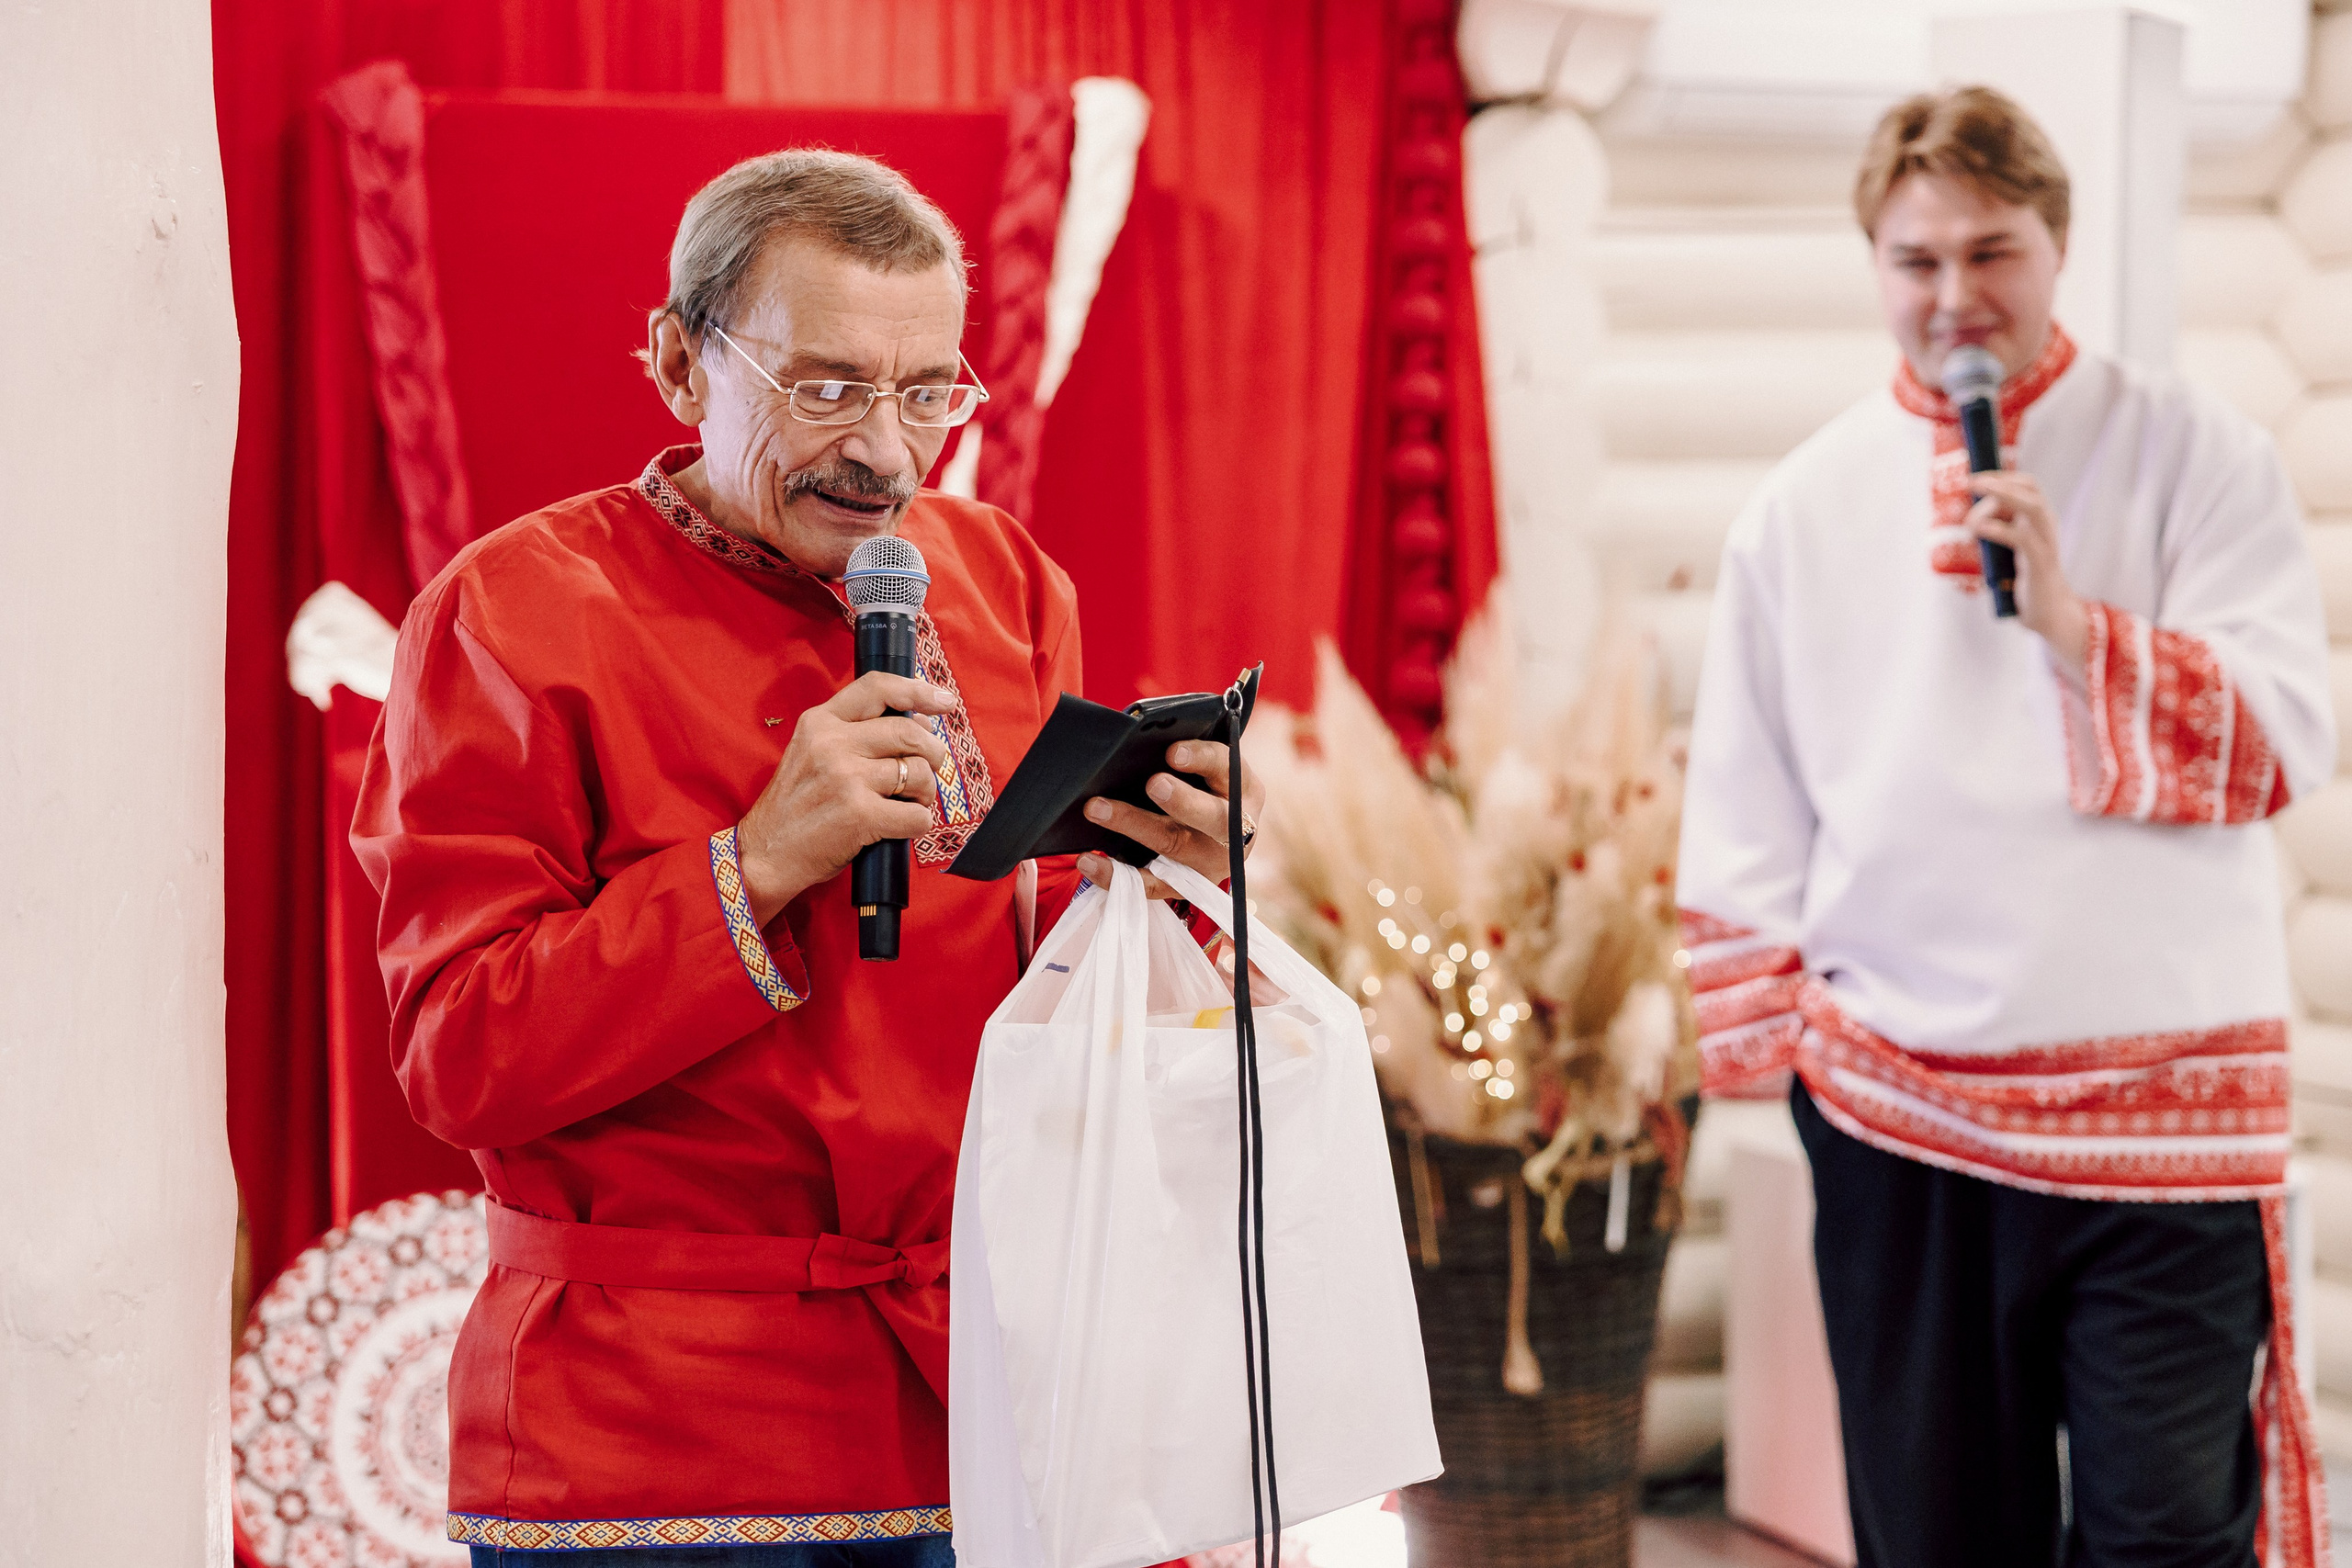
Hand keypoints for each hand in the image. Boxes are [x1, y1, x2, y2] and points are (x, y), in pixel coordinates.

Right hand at [736, 673, 954, 923]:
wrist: (764, 855)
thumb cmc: (795, 808)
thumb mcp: (809, 753)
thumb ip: (852, 735)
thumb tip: (917, 725)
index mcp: (820, 722)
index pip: (877, 688)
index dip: (918, 691)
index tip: (943, 701)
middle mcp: (832, 743)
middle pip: (910, 732)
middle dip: (932, 752)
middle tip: (929, 770)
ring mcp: (846, 778)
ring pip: (917, 772)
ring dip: (926, 792)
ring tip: (911, 803)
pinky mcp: (860, 815)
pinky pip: (917, 815)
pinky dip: (919, 824)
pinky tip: (904, 827)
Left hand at [1076, 740, 1264, 899]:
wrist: (1221, 839)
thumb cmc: (1206, 789)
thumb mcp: (1209, 770)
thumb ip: (1185, 755)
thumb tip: (1137, 737)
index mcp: (1244, 789)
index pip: (1226, 768)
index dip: (1201, 758)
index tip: (1172, 751)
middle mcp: (1236, 830)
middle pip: (1211, 816)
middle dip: (1181, 800)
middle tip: (1153, 783)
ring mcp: (1210, 862)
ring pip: (1173, 846)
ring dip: (1133, 825)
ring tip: (1096, 808)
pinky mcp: (1184, 886)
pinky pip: (1149, 885)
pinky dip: (1115, 875)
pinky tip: (1087, 860)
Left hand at [1964, 471, 2088, 677]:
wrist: (2048, 613)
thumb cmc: (2024, 581)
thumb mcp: (2008, 550)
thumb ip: (1995, 531)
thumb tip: (1970, 517)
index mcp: (2039, 520)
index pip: (2027, 485)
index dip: (2003, 476)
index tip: (1976, 477)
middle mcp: (2046, 525)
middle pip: (2030, 489)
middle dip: (2000, 481)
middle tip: (1970, 482)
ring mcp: (2046, 542)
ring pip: (2031, 507)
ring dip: (2000, 499)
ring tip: (1972, 509)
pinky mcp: (2040, 563)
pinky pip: (2022, 538)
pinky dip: (1999, 530)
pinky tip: (1978, 529)